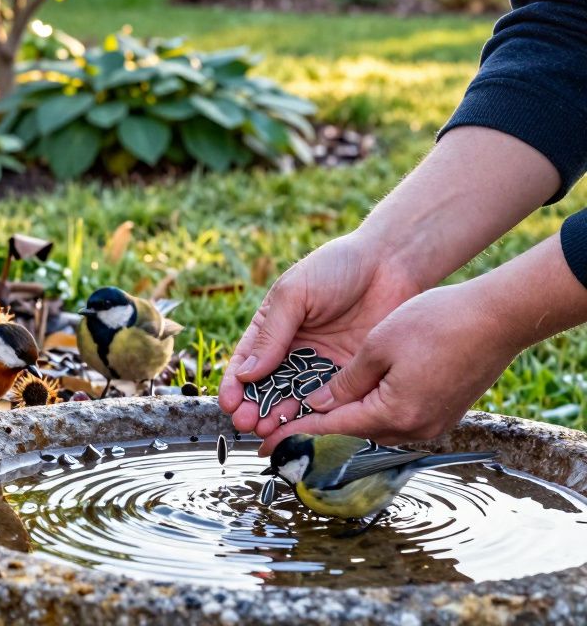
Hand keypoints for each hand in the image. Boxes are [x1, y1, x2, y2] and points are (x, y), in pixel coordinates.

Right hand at [219, 233, 422, 436]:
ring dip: (280, 416)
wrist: (391, 263)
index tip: (229, 402)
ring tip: (269, 431)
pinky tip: (303, 426)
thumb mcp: (294, 294)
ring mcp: (321, 364)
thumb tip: (247, 372)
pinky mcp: (350, 374)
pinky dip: (315, 415)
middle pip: (268, 386)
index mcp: (272, 327)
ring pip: (295, 398)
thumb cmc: (337, 267)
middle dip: (254, 407)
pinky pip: (329, 399)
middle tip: (247, 424)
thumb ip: (271, 334)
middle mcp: (294, 349)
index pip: (246, 360)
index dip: (235, 383)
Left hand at [257, 282, 516, 454]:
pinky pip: (395, 421)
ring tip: (308, 422)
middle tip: (280, 436)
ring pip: (374, 430)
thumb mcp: (378, 346)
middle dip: (316, 435)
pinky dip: (369, 415)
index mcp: (394, 413)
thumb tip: (320, 405)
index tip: (267, 446)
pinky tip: (351, 406)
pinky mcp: (442, 413)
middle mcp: (414, 428)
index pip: (332, 430)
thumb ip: (345, 382)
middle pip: (353, 438)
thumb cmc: (437, 323)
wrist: (497, 318)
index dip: (296, 436)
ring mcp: (432, 424)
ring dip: (343, 425)